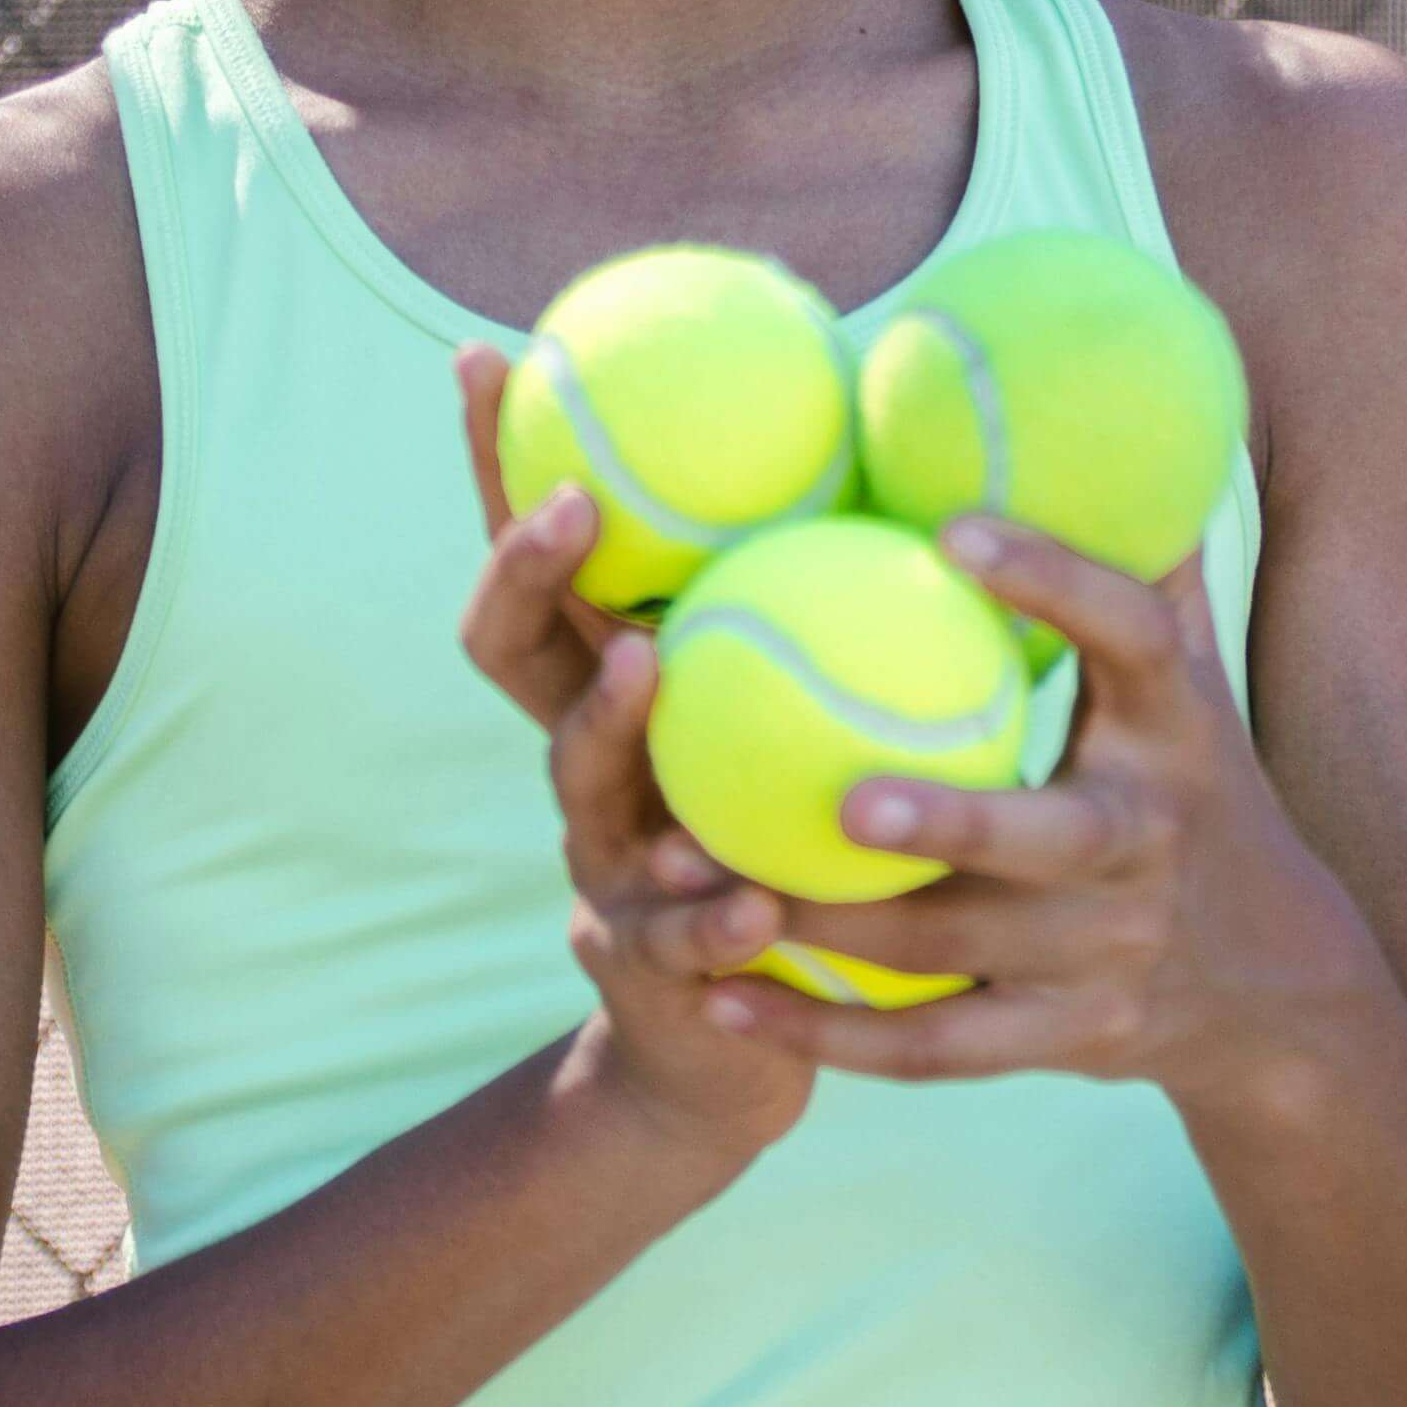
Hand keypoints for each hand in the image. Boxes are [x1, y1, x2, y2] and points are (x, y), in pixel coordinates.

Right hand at [452, 347, 816, 1166]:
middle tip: (574, 505)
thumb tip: (916, 448)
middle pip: (513, 650)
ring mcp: (602, 862)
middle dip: (527, 570)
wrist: (731, 1049)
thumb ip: (816, 612)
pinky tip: (750, 905)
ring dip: (607, 720)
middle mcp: (586, 765)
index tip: (490, 357)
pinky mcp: (646, 965)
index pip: (539, 559)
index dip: (497, 464)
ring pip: (579, 783)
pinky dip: (707, 913)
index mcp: (615, 692)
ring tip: (644, 663)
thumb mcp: (782, 720)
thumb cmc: (773, 848)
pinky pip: (670, 932)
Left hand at [732, 518, 1401, 1107]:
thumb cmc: (1196, 789)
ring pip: (958, 955)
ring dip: (830, 927)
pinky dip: (824, 1035)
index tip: (952, 532)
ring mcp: (1105, 956)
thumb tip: (1118, 415)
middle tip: (841, 795)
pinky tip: (720, 1000)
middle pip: (1050, 841)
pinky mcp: (1059, 1042)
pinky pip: (930, 1050)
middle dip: (953, 821)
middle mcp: (1146, 846)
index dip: (1055, 582)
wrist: (1270, 987)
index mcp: (1175, 732)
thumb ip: (1146, 565)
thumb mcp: (1194, 682)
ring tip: (703, 879)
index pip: (1133, 638)